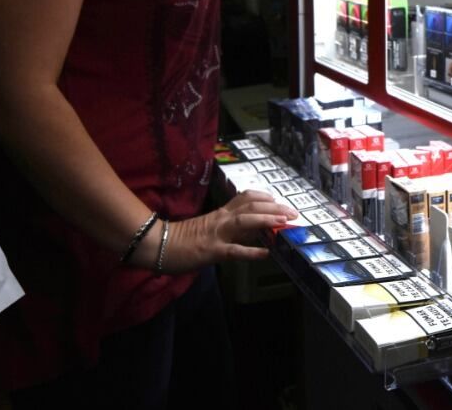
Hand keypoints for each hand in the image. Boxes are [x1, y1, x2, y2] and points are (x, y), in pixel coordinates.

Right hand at [158, 189, 295, 272]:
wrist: (158, 244)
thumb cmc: (181, 237)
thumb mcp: (207, 225)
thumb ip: (227, 225)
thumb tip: (250, 228)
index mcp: (221, 213)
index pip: (246, 197)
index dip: (265, 197)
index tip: (279, 199)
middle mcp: (222, 219)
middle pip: (252, 205)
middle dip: (275, 207)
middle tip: (294, 212)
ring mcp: (217, 234)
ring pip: (245, 221)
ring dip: (267, 220)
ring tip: (285, 222)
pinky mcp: (212, 251)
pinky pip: (235, 250)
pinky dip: (252, 251)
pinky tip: (266, 254)